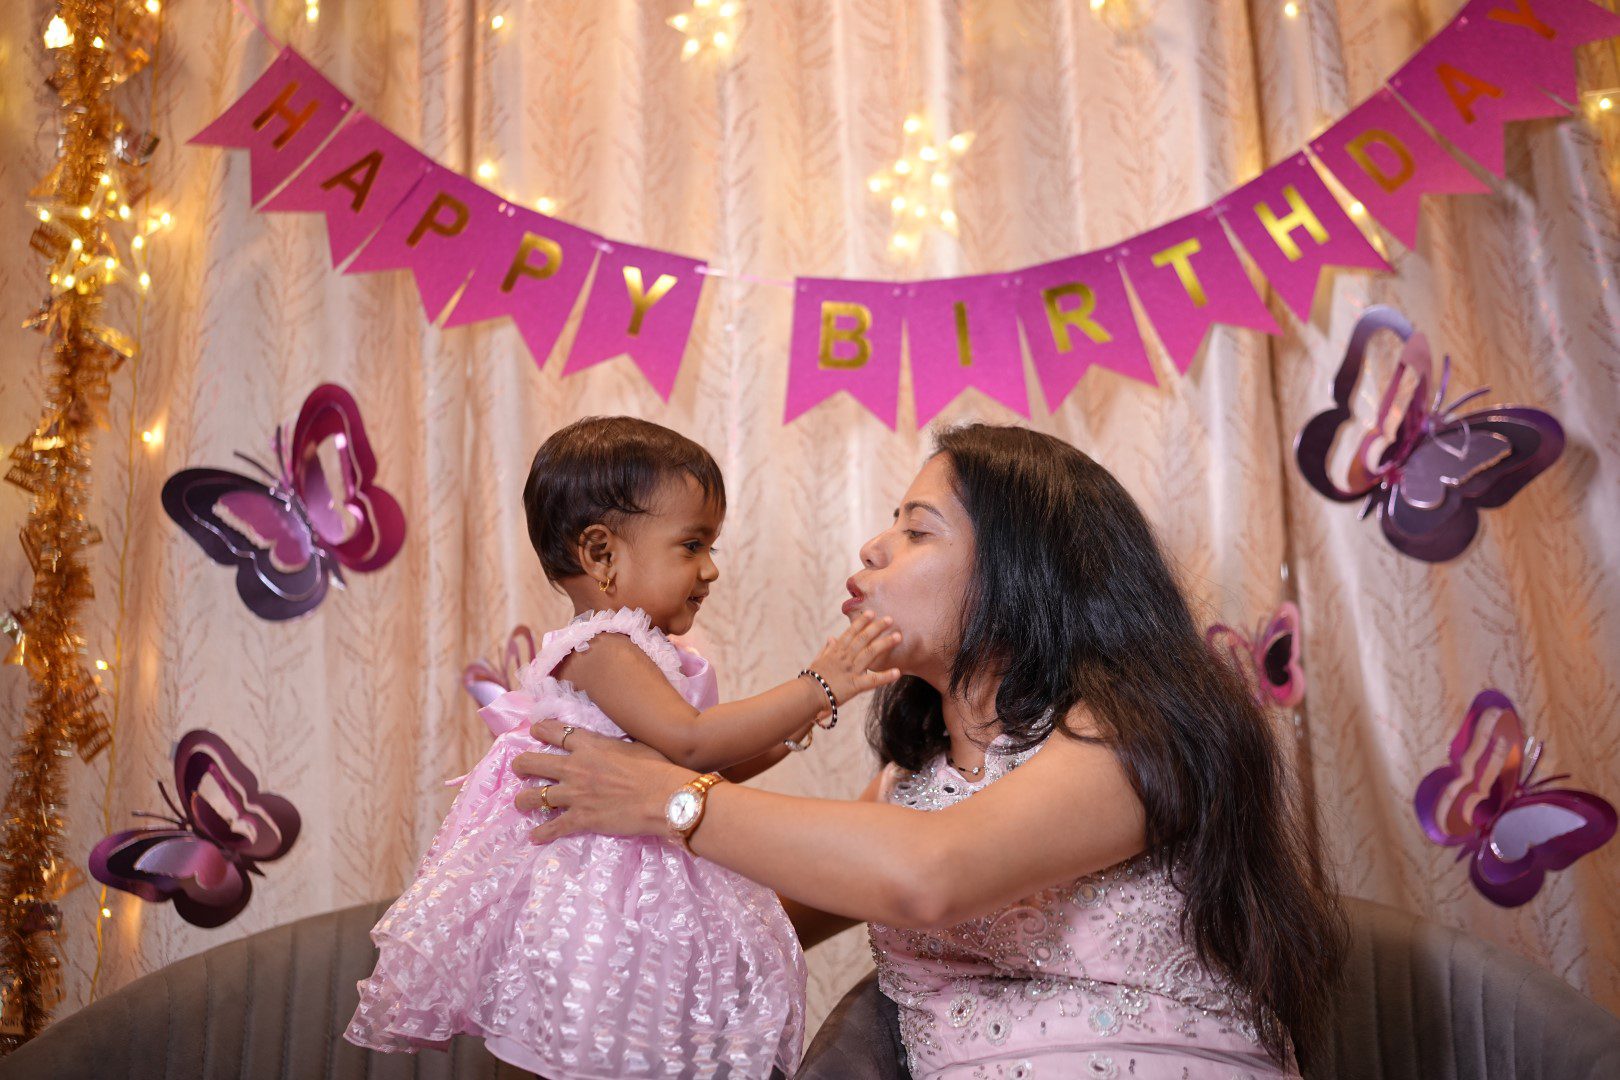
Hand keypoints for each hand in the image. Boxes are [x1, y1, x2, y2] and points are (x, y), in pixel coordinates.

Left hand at [513, 721, 689, 842]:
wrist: (663, 797)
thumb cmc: (657, 768)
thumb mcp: (635, 745)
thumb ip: (615, 746)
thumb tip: (614, 747)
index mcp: (590, 745)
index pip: (557, 732)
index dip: (541, 729)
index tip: (534, 731)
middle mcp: (575, 767)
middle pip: (534, 762)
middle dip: (521, 765)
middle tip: (519, 769)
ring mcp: (574, 794)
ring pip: (534, 796)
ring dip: (523, 800)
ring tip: (521, 803)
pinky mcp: (580, 818)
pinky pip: (552, 827)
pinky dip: (541, 834)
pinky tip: (534, 837)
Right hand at [804, 610, 902, 706]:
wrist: (808, 695)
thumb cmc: (812, 679)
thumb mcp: (818, 661)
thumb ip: (827, 649)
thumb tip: (831, 637)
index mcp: (836, 651)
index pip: (850, 633)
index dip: (861, 622)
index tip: (871, 612)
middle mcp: (845, 658)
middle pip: (863, 639)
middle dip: (877, 627)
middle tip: (890, 619)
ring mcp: (851, 670)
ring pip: (870, 653)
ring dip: (885, 643)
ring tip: (898, 636)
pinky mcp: (855, 685)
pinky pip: (873, 680)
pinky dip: (885, 676)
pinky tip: (897, 672)